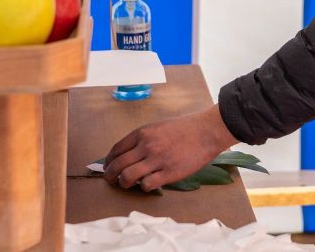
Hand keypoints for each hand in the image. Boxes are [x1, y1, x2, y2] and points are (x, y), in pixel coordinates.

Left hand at [103, 104, 239, 191]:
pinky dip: (143, 187)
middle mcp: (146, 146)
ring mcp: (157, 160)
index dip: (108, 160)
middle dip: (109, 175)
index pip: (116, 149)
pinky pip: (146, 185)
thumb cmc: (185, 128)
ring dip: (123, 183)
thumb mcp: (158, 126)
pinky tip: (147, 184)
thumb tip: (129, 154)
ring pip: (127, 177)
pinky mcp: (168, 173)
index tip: (107, 166)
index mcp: (142, 132)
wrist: (206, 131)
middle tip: (110, 180)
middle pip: (117, 165)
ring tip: (126, 185)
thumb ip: (143, 139)